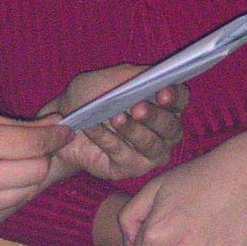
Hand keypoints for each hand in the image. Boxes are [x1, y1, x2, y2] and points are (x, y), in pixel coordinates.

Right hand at [0, 105, 71, 245]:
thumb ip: (6, 122)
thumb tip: (49, 124)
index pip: (35, 142)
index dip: (56, 134)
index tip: (65, 128)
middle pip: (38, 170)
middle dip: (43, 155)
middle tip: (37, 143)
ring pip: (27, 191)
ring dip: (28, 175)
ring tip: (14, 160)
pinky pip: (6, 207)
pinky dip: (8, 192)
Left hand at [40, 65, 188, 181]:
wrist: (65, 118)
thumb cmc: (92, 95)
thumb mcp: (109, 78)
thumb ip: (132, 77)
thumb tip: (152, 78)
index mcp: (163, 103)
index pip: (181, 99)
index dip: (175, 97)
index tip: (162, 92)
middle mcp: (162, 131)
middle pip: (171, 126)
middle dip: (155, 117)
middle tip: (137, 108)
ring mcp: (148, 153)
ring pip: (152, 146)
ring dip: (134, 131)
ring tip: (116, 118)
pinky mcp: (128, 168)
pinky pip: (123, 155)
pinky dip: (108, 140)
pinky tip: (93, 127)